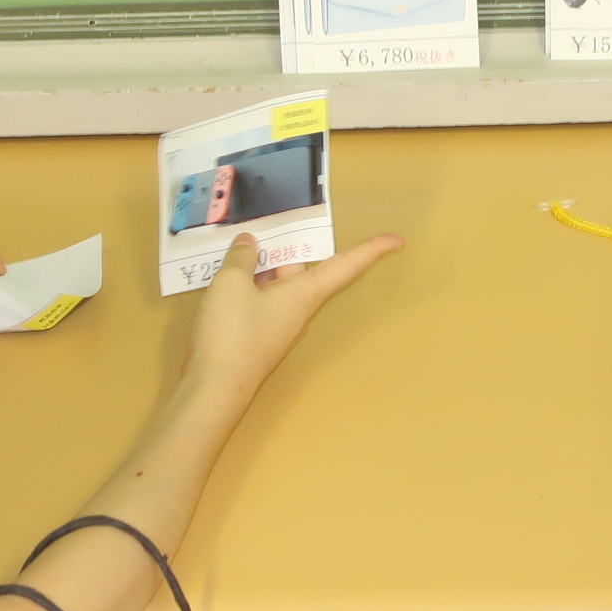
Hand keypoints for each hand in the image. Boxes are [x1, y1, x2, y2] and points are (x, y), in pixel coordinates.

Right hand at [181, 232, 401, 402]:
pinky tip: (226, 274)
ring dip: (263, 264)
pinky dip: (250, 283)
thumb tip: (249, 243)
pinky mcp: (257, 334)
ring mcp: (277, 323)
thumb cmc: (232, 332)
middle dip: (288, 248)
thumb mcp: (232, 284)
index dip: (371, 250)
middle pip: (301, 270)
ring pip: (278, 283)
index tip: (397, 240)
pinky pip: (261, 299)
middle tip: (272, 223)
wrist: (214, 387)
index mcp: (304, 294)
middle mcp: (297, 308)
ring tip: (239, 242)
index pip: (345, 266)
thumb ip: (241, 258)